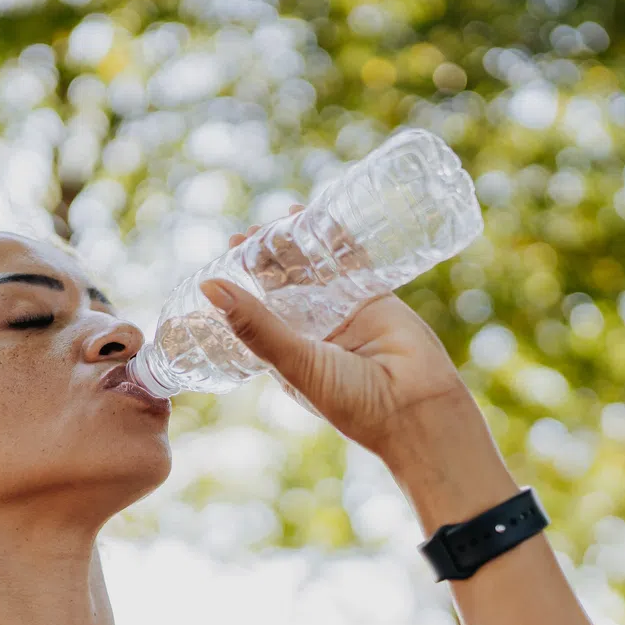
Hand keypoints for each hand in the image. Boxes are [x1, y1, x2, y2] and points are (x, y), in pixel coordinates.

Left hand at [207, 204, 483, 461]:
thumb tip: (208, 287)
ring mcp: (345, 313)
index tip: (228, 251)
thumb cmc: (352, 400)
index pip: (256, 310)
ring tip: (283, 216)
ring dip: (300, 245)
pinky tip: (322, 216)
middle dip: (268, 257)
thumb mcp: (295, 361)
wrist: (416, 408)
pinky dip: (338, 240)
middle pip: (285, 285)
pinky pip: (353, 262)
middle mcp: (314, 332)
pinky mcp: (375, 298)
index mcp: (288, 353)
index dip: (242, 282)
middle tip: (251, 230)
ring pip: (317, 270)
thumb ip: (255, 324)